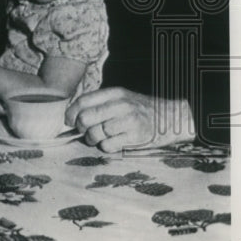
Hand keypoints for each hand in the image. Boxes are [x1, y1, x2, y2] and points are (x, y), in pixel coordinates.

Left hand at [66, 87, 195, 151]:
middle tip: (85, 132)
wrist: (171, 118)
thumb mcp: (122, 98)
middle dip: (81, 128)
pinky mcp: (135, 137)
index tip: (68, 121)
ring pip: (95, 134)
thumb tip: (73, 114)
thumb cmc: (141, 110)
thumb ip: (101, 103)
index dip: (71, 113)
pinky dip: (105, 147)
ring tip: (98, 139)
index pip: (83, 101)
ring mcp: (128, 121)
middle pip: (86, 118)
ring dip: (92, 139)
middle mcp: (120, 105)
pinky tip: (112, 143)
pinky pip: (108, 145)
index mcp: (114, 93)